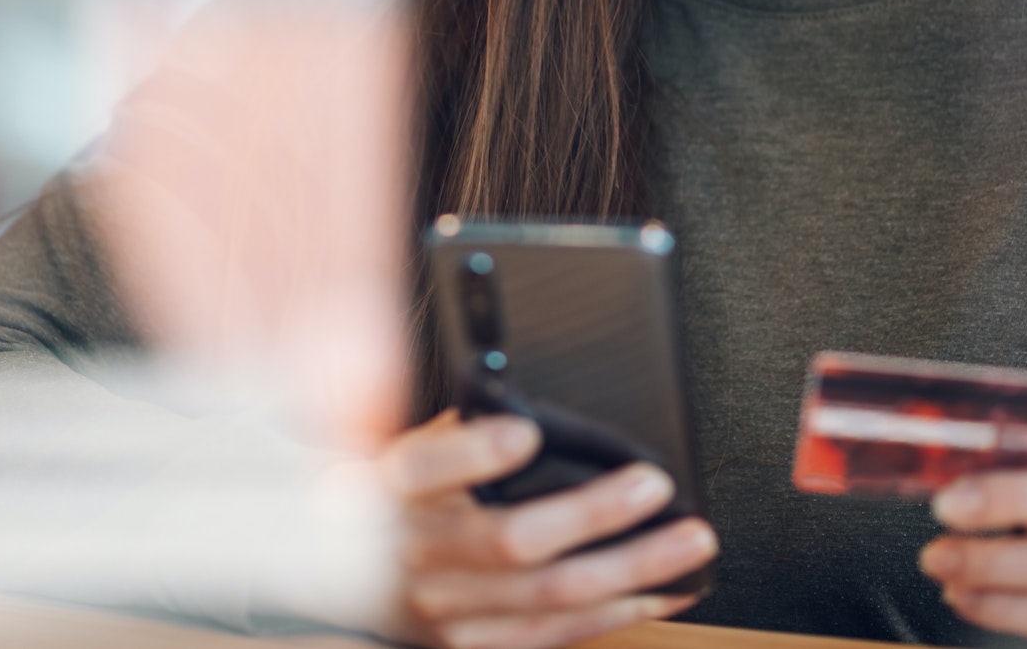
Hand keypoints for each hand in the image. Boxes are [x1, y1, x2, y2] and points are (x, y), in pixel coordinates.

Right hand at [378, 410, 716, 648]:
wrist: (337, 574)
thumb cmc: (391, 491)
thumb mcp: (405, 438)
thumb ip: (460, 422)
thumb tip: (532, 402)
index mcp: (392, 485)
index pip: (423, 467)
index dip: (474, 454)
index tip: (526, 433)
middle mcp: (416, 553)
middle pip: (511, 541)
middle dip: (594, 515)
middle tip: (654, 486)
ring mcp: (444, 610)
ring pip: (548, 597)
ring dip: (630, 571)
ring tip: (689, 543)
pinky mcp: (470, 645)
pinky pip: (554, 634)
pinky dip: (618, 612)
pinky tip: (661, 591)